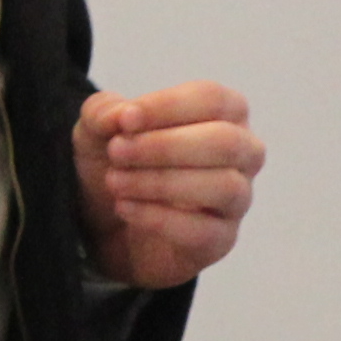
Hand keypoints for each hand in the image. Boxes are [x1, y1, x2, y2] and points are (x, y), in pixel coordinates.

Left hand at [72, 82, 263, 288]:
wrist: (108, 222)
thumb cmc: (119, 161)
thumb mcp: (97, 128)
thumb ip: (104, 112)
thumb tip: (123, 115)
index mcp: (225, 113)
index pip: (212, 100)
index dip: (168, 106)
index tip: (126, 120)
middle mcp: (242, 153)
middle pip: (225, 142)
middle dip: (165, 146)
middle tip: (117, 151)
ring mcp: (237, 199)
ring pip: (223, 187)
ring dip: (161, 182)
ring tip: (116, 181)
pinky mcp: (221, 240)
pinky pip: (204, 231)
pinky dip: (159, 218)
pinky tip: (124, 207)